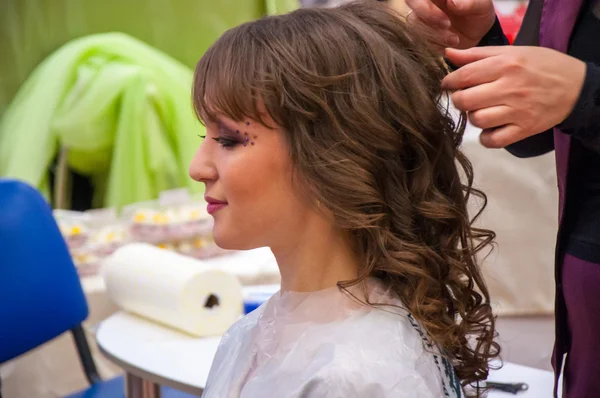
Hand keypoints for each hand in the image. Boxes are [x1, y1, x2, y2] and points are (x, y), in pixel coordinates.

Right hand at [404, 0, 495, 50]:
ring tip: (454, 40)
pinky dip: (434, 45)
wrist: (477, 35)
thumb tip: (452, 2)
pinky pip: (418, 39)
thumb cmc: (479, 14)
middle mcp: (427, 1)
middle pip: (411, 1)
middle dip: (428, 16)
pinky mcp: (420, 33)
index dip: (427, 6)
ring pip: (414, 23)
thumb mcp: (482, 6)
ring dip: (434, 35)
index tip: (445, 19)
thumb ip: (470, 2)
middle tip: (447, 26)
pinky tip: (448, 46)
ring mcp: (422, 17)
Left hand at [442, 46, 586, 147]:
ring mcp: (518, 111)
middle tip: (466, 97)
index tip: (448, 84)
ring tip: (482, 110)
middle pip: (465, 101)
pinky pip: (493, 140)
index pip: (464, 76)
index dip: (449, 82)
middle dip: (459, 100)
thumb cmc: (540, 66)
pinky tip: (491, 128)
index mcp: (505, 65)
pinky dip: (486, 137)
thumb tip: (448, 54)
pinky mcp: (524, 129)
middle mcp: (510, 88)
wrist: (576, 87)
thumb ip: (477, 54)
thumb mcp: (511, 52)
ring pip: (477, 120)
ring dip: (473, 117)